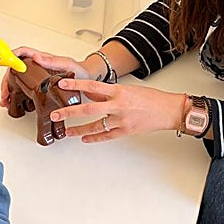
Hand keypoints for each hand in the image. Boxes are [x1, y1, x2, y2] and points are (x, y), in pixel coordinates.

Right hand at [0, 46, 94, 107]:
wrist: (88, 80)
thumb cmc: (79, 70)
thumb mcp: (67, 64)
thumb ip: (52, 60)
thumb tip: (36, 56)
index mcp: (42, 59)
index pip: (23, 52)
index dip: (11, 55)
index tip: (3, 61)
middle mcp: (38, 66)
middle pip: (16, 69)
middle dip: (6, 79)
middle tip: (4, 91)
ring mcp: (38, 76)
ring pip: (18, 80)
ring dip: (9, 89)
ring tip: (5, 100)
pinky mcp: (40, 86)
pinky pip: (24, 88)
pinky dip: (16, 94)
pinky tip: (13, 101)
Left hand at [48, 78, 187, 142]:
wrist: (168, 110)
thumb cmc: (151, 98)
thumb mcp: (127, 89)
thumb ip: (108, 92)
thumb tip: (90, 93)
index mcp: (119, 91)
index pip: (92, 86)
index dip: (76, 85)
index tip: (62, 84)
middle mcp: (119, 106)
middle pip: (89, 109)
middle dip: (70, 112)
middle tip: (56, 114)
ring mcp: (122, 120)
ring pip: (95, 126)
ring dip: (79, 129)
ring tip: (67, 131)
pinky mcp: (126, 131)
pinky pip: (106, 136)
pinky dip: (94, 138)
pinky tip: (84, 138)